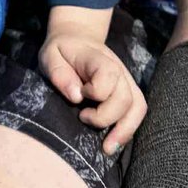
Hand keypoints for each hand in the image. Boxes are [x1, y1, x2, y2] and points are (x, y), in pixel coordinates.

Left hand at [39, 31, 145, 153]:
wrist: (76, 39)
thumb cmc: (61, 51)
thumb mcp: (49, 55)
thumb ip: (59, 73)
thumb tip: (75, 96)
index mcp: (98, 59)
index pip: (109, 77)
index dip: (95, 92)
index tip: (78, 97)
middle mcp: (118, 69)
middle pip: (126, 98)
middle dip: (106, 117)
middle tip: (83, 118)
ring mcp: (126, 81)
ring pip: (137, 108)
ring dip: (124, 131)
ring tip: (107, 148)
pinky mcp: (127, 92)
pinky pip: (137, 112)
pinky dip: (128, 129)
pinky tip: (114, 142)